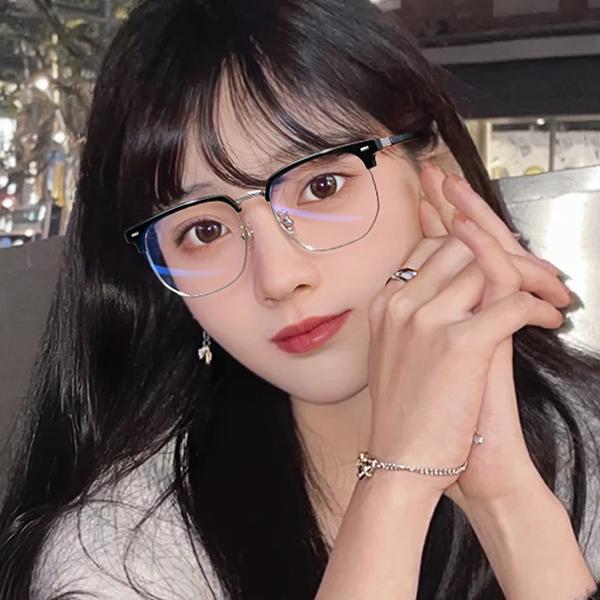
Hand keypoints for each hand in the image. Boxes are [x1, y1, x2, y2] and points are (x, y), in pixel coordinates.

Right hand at [365, 177, 563, 499]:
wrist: (400, 461)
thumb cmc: (402, 414)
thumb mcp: (393, 353)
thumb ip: (411, 318)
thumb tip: (447, 295)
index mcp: (385, 303)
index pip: (432, 247)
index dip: (472, 247)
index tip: (500, 264)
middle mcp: (402, 303)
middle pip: (461, 246)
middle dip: (505, 252)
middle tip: (535, 273)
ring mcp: (427, 319)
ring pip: (490, 266)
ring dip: (531, 276)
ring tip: (551, 295)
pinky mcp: (460, 343)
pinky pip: (513, 303)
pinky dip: (540, 308)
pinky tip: (550, 321)